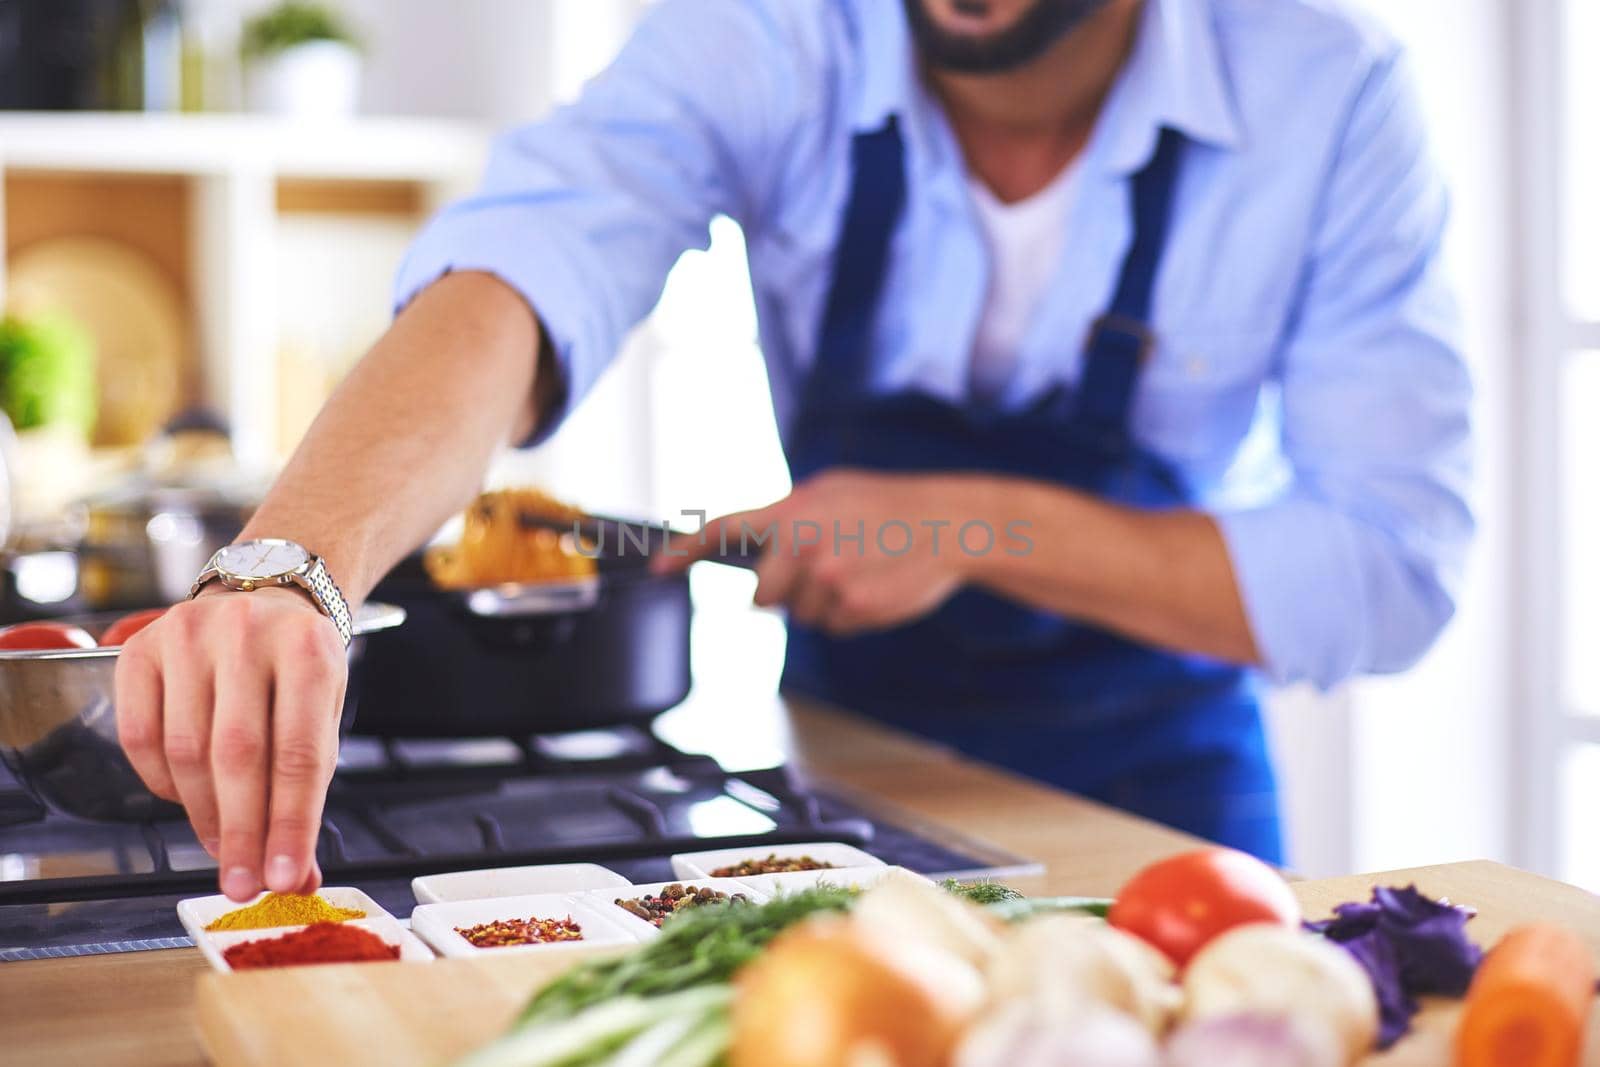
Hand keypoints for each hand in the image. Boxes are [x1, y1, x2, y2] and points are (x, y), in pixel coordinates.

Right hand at [114, 586, 347, 900]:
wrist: (264, 600)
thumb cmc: (296, 670)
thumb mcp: (323, 715)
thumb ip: (309, 792)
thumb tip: (297, 877)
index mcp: (309, 650)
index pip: (299, 753)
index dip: (291, 824)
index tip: (284, 877)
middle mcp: (246, 633)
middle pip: (238, 755)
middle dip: (241, 832)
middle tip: (242, 885)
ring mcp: (188, 635)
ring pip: (186, 751)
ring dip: (203, 814)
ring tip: (222, 845)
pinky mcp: (139, 648)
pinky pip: (139, 736)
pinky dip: (161, 781)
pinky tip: (184, 795)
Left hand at [659, 469, 979, 634]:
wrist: (950, 524)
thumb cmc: (890, 506)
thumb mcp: (834, 491)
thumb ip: (793, 516)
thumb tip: (760, 551)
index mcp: (793, 510)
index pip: (724, 530)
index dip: (685, 551)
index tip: (658, 569)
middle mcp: (802, 545)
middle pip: (762, 599)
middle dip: (784, 594)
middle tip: (824, 571)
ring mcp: (827, 580)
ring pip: (801, 616)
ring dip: (824, 604)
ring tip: (860, 571)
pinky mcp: (853, 609)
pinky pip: (834, 626)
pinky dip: (851, 615)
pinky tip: (875, 587)